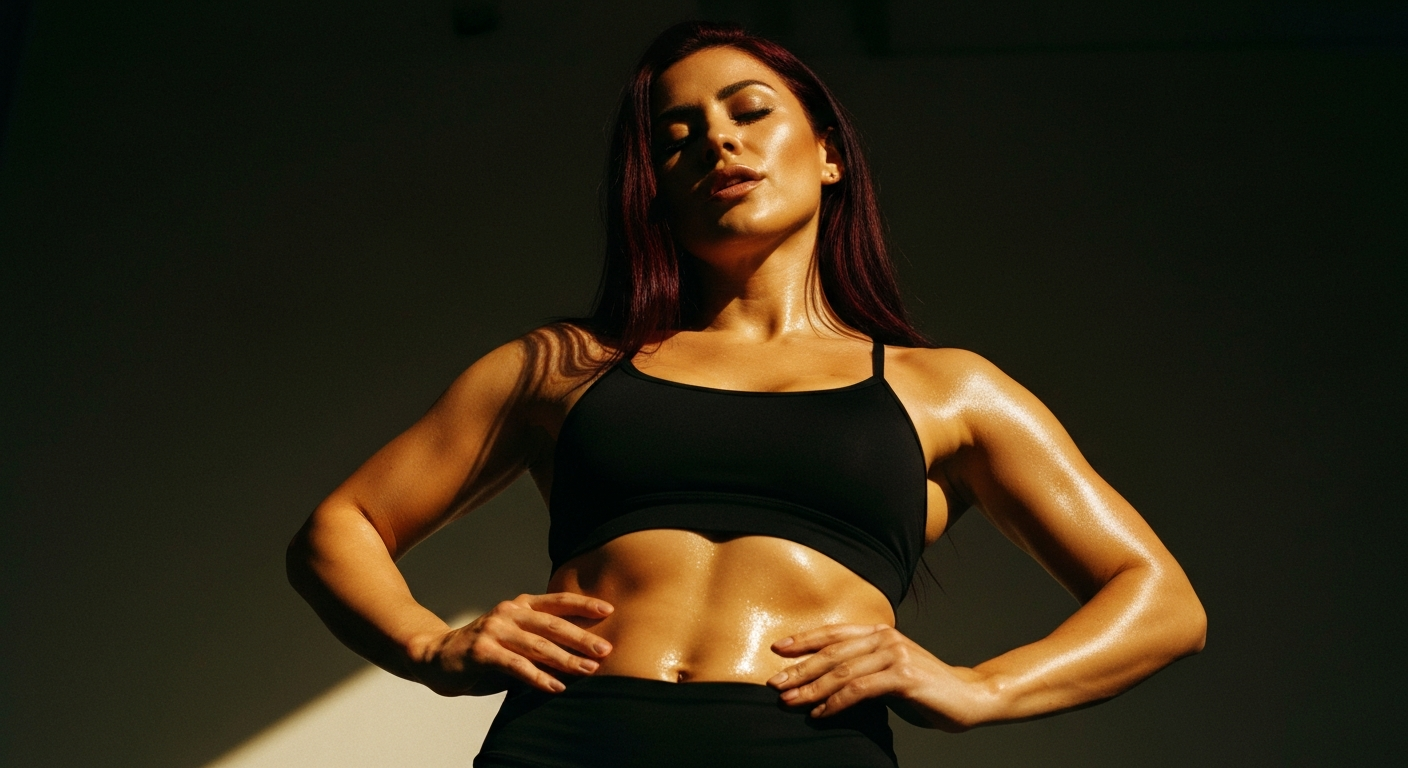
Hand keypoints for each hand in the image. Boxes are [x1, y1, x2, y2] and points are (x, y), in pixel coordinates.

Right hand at [412, 593, 613, 695]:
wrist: (436, 657)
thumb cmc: (484, 652)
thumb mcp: (515, 643)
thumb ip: (540, 645)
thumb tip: (581, 657)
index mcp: (520, 606)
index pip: (556, 602)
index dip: (583, 604)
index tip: (609, 609)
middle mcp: (508, 613)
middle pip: (552, 624)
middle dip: (581, 637)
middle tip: (606, 649)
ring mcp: (494, 630)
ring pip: (537, 645)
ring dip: (565, 659)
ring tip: (588, 670)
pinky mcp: (481, 651)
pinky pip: (515, 665)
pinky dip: (537, 676)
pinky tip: (555, 686)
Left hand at [767, 624, 993, 731]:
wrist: (969, 697)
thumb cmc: (925, 689)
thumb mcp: (889, 673)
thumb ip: (863, 670)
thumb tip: (823, 682)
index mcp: (880, 632)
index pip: (834, 633)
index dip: (805, 639)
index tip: (777, 649)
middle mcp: (886, 638)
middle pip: (833, 652)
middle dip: (800, 669)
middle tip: (774, 683)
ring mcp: (895, 655)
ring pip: (843, 671)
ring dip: (812, 688)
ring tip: (790, 701)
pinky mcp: (903, 676)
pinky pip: (861, 689)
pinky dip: (837, 702)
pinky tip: (821, 713)